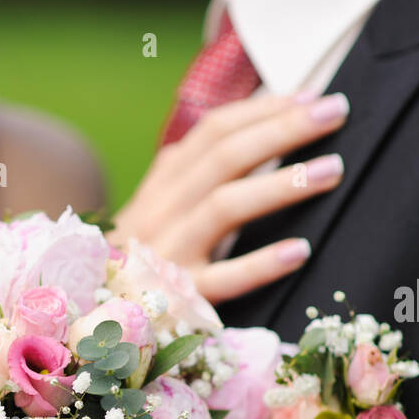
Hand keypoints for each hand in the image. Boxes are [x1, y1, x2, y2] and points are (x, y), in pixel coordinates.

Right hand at [111, 90, 349, 301]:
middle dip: (282, 130)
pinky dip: (260, 264)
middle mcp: (158, 213)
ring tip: (331, 169)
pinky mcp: (175, 305)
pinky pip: (221, 280)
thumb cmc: (140, 266)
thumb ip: (195, 177)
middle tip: (334, 112)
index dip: (263, 110)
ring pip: (222, 207)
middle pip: (223, 158)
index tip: (311, 95)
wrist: (83, 323)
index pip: (212, 133)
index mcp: (160, 188)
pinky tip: (299, 251)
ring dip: (280, 184)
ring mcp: (164, 257)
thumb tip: (259, 126)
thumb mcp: (158, 214)